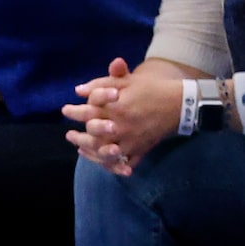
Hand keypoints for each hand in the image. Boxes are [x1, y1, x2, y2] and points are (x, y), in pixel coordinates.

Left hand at [64, 58, 181, 173]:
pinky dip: (111, 164)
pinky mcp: (142, 149)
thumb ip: (100, 84)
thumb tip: (78, 91)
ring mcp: (133, 141)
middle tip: (69, 135)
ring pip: (107, 152)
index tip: (65, 110)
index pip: (88, 113)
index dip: (74, 112)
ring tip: (80, 149)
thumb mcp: (125, 81)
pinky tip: (101, 160)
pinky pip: (124, 162)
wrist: (179, 103)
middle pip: (94, 136)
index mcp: (117, 108)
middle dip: (79, 137)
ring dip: (91, 152)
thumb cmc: (149, 89)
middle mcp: (123, 127)